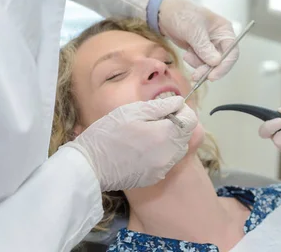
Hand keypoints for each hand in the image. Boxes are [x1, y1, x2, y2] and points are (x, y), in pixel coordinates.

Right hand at [62, 96, 197, 191]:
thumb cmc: (108, 133)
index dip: (182, 112)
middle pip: (185, 135)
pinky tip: (142, 149)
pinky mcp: (155, 177)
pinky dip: (161, 153)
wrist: (89, 166)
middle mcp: (170, 154)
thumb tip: (180, 102)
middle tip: (155, 120)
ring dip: (170, 139)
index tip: (168, 109)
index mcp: (166, 135)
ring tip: (147, 135)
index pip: (191, 120)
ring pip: (177, 149)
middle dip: (176, 125)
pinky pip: (166, 161)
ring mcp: (163, 168)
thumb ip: (161, 106)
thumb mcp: (133, 111)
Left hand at [158, 0, 237, 81]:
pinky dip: (194, 63)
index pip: (232, 52)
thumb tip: (216, 62)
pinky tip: (187, 55)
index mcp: (224, 31)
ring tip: (188, 56)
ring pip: (211, 65)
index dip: (224, 66)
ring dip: (199, 66)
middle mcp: (220, 40)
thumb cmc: (182, 14)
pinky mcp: (201, 51)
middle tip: (197, 76)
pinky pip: (202, 64)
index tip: (212, 76)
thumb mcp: (193, 29)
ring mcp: (210, 46)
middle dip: (209, 69)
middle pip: (222, 61)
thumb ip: (204, 46)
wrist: (165, 13)